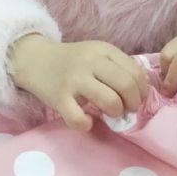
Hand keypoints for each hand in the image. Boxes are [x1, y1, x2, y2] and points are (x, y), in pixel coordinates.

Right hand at [10, 35, 149, 132]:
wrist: (34, 59)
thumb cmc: (71, 60)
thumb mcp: (96, 53)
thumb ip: (117, 67)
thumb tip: (139, 94)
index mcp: (103, 50)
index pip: (135, 72)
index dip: (142, 91)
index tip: (136, 99)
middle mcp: (90, 62)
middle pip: (126, 86)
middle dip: (133, 104)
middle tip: (126, 109)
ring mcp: (74, 80)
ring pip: (110, 101)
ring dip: (116, 113)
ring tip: (110, 113)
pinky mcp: (59, 97)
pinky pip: (79, 119)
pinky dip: (87, 124)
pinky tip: (86, 121)